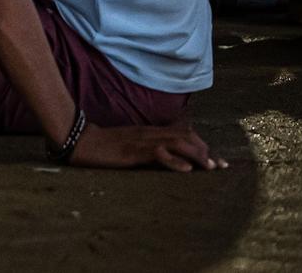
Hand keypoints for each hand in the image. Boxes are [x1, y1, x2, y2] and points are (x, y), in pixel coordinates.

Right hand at [68, 123, 222, 172]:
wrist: (80, 140)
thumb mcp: (129, 142)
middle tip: (222, 166)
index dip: (203, 145)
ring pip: (177, 142)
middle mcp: (150, 133)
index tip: (218, 161)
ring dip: (197, 155)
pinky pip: (158, 153)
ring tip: (210, 168)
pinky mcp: (133, 151)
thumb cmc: (102, 144)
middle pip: (186, 136)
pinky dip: (175, 161)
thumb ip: (146, 145)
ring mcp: (142, 141)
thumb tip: (165, 154)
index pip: (183, 132)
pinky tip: (186, 169)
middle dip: (206, 151)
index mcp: (149, 131)